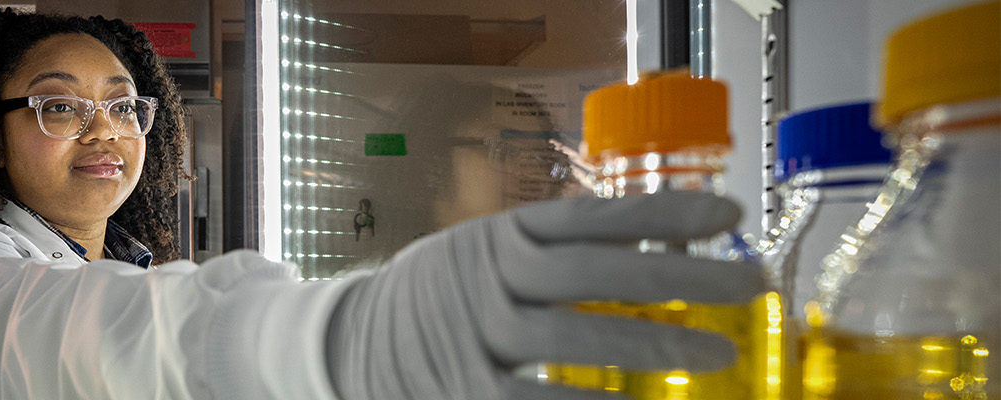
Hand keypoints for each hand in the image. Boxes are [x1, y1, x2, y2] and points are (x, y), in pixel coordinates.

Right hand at [326, 192, 762, 398]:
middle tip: (750, 285)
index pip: (589, 217)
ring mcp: (474, 336)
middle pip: (593, 273)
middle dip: (680, 278)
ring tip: (717, 354)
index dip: (660, 214)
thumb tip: (650, 243)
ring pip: (573, 335)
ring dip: (652, 344)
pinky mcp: (464, 391)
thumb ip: (547, 249)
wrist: (347, 344)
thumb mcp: (482, 254)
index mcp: (497, 236)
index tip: (727, 216)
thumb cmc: (438, 299)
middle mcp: (485, 278)